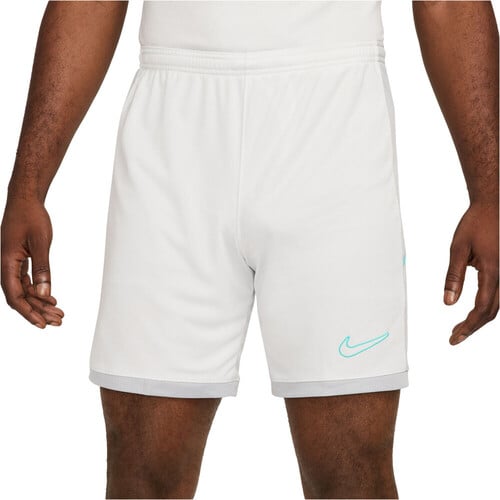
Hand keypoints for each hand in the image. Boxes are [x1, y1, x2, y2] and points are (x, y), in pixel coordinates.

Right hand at [1, 197, 63, 327]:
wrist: (26, 200)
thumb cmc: (32, 217)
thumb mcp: (40, 243)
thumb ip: (42, 269)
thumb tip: (43, 294)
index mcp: (7, 262)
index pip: (14, 295)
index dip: (28, 311)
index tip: (42, 324)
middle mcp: (6, 265)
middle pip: (20, 296)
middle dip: (38, 311)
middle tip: (58, 321)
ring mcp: (12, 263)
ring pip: (24, 290)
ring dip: (40, 302)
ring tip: (58, 313)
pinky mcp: (18, 259)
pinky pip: (26, 281)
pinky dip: (38, 291)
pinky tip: (51, 299)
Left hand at [444, 202, 498, 344]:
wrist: (493, 205)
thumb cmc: (475, 224)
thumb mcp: (458, 248)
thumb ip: (454, 277)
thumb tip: (448, 302)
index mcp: (493, 271)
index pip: (482, 308)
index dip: (469, 326)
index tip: (454, 337)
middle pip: (491, 311)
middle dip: (472, 327)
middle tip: (454, 337)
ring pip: (497, 304)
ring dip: (479, 318)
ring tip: (460, 327)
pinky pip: (498, 294)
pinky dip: (486, 306)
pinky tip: (472, 310)